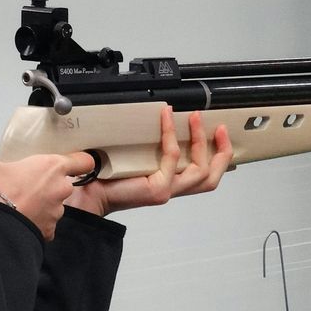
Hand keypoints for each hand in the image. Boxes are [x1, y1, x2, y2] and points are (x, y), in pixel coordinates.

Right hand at [0, 152, 93, 239]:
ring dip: (42, 205)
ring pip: (54, 206)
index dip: (79, 162)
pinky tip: (20, 221)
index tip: (74, 164)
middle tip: (29, 188)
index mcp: (52, 167)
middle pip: (64, 185)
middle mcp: (60, 188)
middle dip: (49, 187)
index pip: (84, 161)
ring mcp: (57, 211)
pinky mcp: (50, 230)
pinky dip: (35, 223)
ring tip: (20, 206)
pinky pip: (45, 225)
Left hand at [65, 107, 232, 215]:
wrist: (89, 192)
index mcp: (170, 184)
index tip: (218, 132)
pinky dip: (171, 134)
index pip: (205, 176)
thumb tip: (165, 120)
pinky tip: (165, 118)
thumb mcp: (139, 160)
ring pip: (200, 170)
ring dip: (200, 140)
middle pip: (211, 178)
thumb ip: (155, 150)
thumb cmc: (107, 177)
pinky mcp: (158, 188)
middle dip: (221, 152)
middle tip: (219, 127)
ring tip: (194, 118)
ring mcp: (167, 191)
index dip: (219, 156)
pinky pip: (172, 156)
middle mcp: (172, 189)